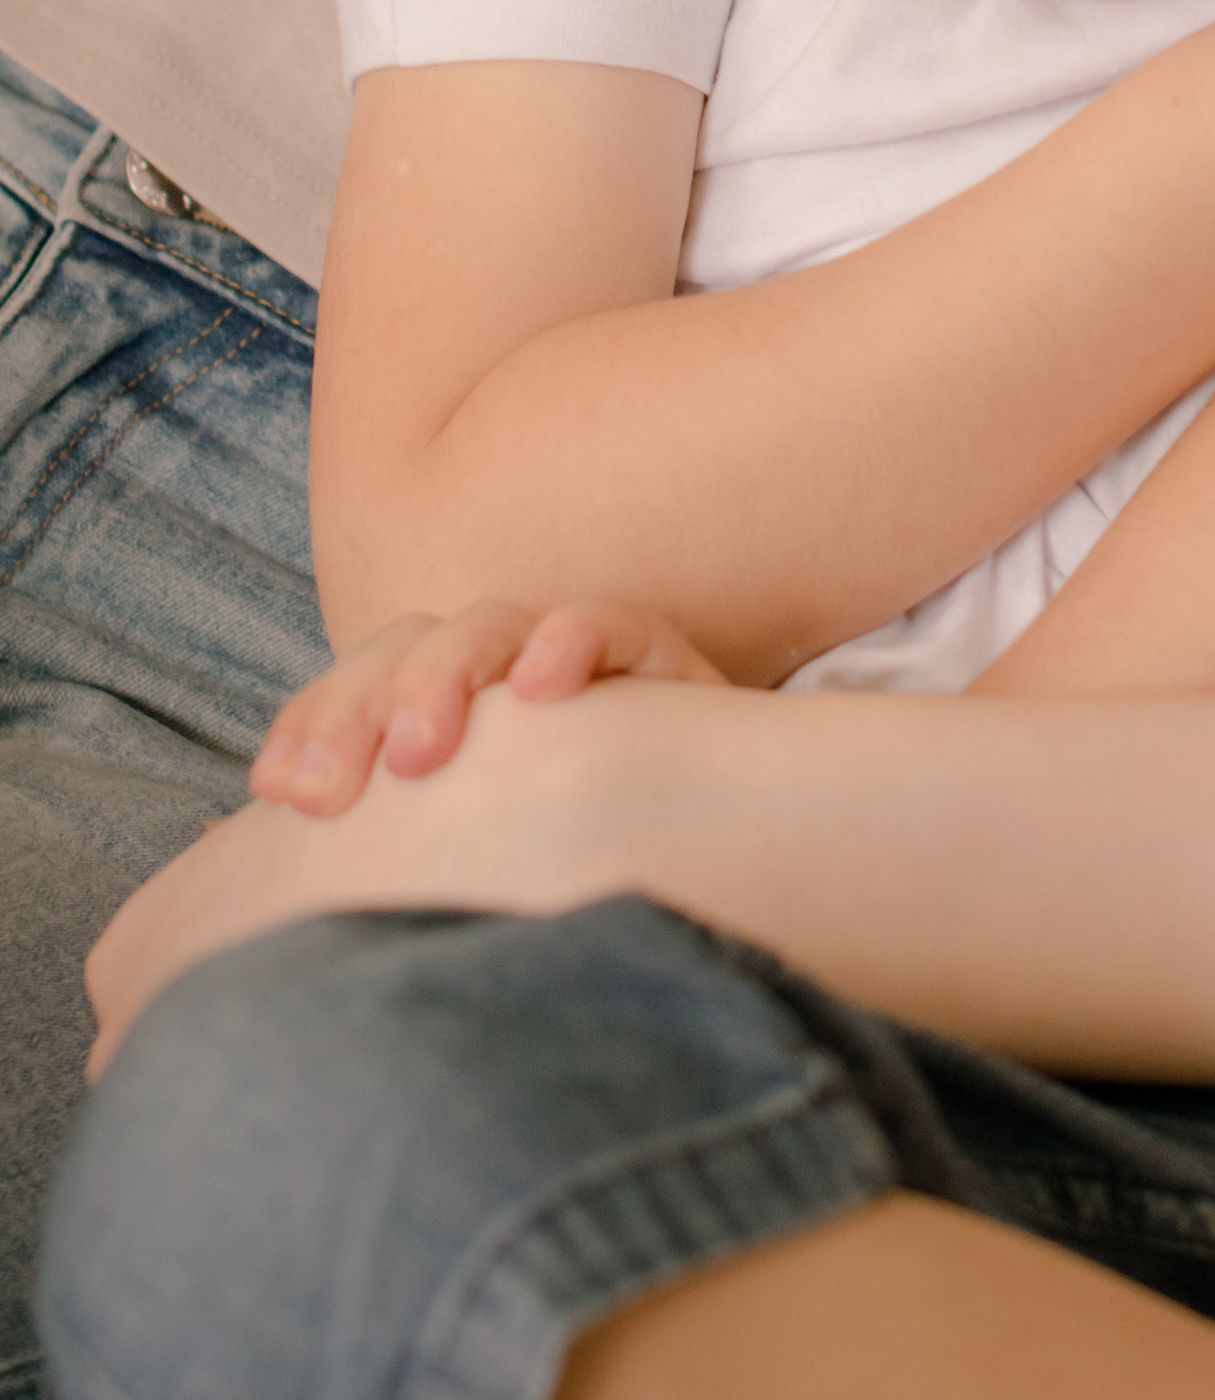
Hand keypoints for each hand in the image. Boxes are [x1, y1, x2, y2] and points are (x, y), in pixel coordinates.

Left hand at [249, 595, 727, 816]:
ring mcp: (574, 658)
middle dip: (357, 707)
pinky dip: (570, 642)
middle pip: (407, 646)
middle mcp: (499, 672)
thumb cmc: (566, 861)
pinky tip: (542, 689)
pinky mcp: (658, 661)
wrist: (718, 843)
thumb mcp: (452, 863)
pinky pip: (611, 623)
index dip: (309, 724)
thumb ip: (366, 852)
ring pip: (488, 627)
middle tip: (328, 791)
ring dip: (445, 677)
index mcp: (440, 709)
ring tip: (420, 755)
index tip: (274, 792)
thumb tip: (225, 863)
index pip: (355, 687)